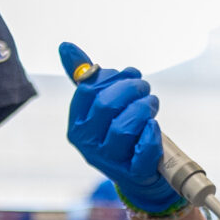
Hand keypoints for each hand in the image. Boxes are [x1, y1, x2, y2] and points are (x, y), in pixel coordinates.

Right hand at [61, 43, 181, 214]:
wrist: (139, 173)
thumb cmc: (120, 132)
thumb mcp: (101, 106)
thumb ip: (86, 78)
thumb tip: (65, 46)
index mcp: (77, 125)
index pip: (88, 90)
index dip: (112, 76)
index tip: (129, 74)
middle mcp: (88, 145)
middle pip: (106, 105)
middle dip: (131, 89)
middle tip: (144, 86)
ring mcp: (109, 162)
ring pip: (125, 126)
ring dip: (144, 107)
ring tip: (152, 103)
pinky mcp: (133, 172)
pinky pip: (144, 148)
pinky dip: (152, 133)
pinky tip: (154, 126)